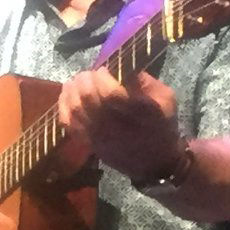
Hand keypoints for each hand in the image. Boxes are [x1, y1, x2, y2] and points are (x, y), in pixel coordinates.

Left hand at [57, 67, 185, 181]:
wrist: (155, 162)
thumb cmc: (162, 125)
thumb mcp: (165, 98)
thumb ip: (143, 81)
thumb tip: (120, 66)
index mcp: (139, 113)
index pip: (110, 93)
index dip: (101, 77)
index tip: (103, 69)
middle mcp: (116, 126)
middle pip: (88, 99)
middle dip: (84, 80)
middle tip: (88, 73)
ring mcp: (99, 137)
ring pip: (75, 109)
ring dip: (72, 90)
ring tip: (76, 81)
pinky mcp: (89, 144)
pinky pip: (68, 123)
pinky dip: (63, 105)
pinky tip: (67, 95)